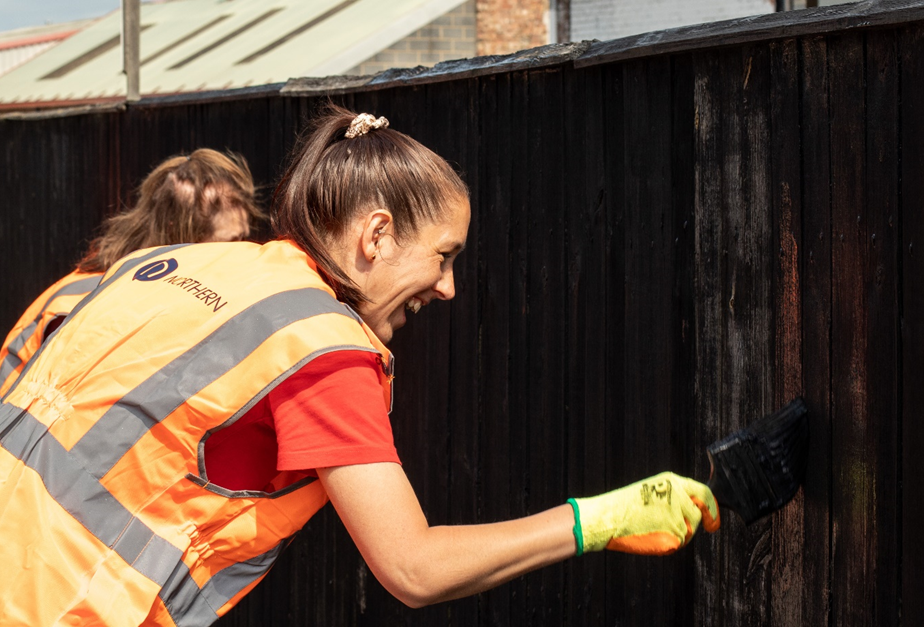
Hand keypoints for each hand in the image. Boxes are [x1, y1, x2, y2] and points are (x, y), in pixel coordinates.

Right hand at [568, 472, 719, 555]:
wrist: (607, 517)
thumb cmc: (623, 507)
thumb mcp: (650, 491)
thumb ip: (673, 497)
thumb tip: (694, 510)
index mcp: (672, 481)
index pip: (703, 492)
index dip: (712, 508)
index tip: (712, 522)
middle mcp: (678, 494)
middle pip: (697, 515)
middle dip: (690, 526)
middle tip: (671, 530)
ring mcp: (677, 512)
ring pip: (687, 531)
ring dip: (675, 536)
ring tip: (651, 529)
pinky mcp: (675, 530)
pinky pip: (678, 543)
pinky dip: (667, 544)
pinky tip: (650, 536)